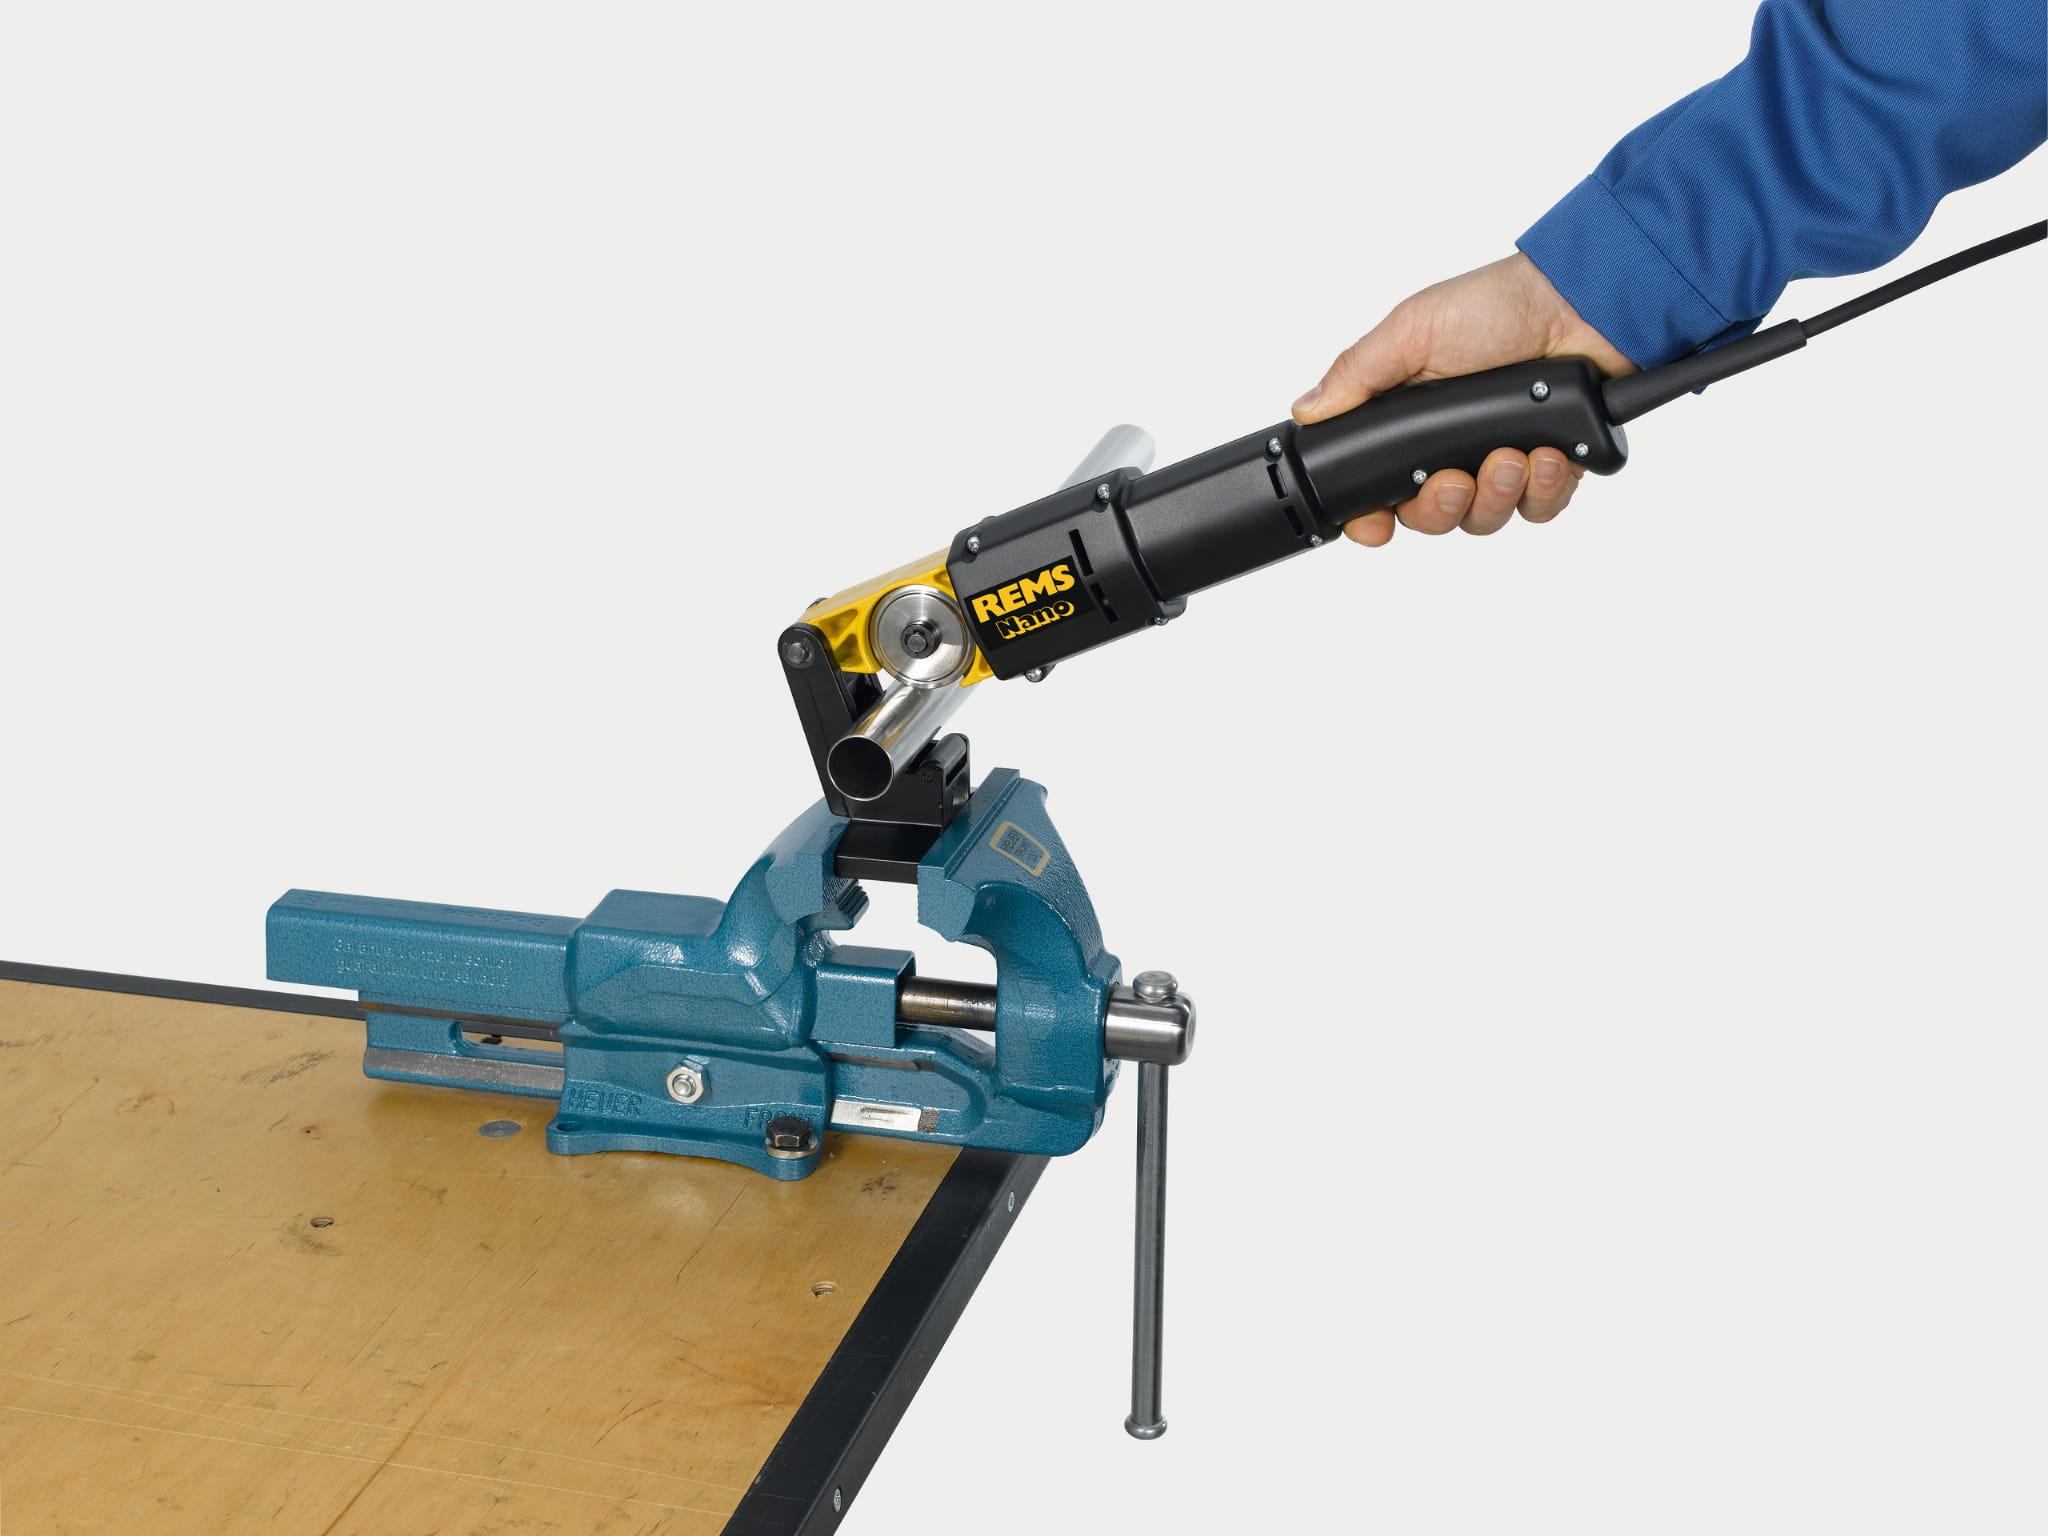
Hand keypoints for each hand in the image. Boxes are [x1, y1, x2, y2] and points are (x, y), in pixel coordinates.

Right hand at [1292, 253, 1634, 546]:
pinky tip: (1549, 454)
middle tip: (1454, 478)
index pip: (1378, 490)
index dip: (1373, 517)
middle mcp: (1452, 448)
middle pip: (1430, 517)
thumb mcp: (1412, 331)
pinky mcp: (1551, 466)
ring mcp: (1502, 460)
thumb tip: (1307, 411)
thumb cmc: (1499, 305)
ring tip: (1513, 455)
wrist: (1583, 302)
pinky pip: (1540, 509)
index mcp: (1410, 421)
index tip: (1377, 524)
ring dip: (1496, 495)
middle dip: (1440, 507)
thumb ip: (1358, 376)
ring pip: (1485, 520)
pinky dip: (1543, 489)